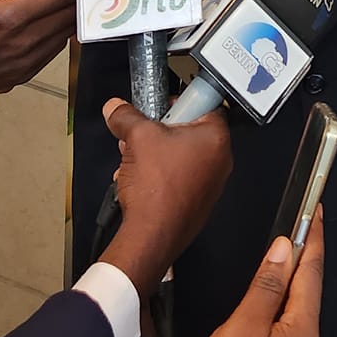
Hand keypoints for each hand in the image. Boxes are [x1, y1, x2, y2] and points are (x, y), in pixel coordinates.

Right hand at [100, 98, 233, 295]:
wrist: (151, 235)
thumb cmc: (155, 187)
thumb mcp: (137, 137)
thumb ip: (126, 117)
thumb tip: (116, 108)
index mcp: (216, 139)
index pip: (206, 105)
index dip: (181, 101)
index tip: (163, 106)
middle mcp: (220, 161)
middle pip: (189, 131)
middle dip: (160, 131)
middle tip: (142, 134)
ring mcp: (211, 184)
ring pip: (180, 155)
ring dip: (155, 153)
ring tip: (133, 159)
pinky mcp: (197, 202)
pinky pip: (179, 177)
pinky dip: (159, 174)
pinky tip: (138, 179)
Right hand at [195, 215, 324, 336]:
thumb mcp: (244, 327)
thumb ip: (264, 288)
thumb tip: (282, 250)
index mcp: (303, 331)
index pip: (312, 270)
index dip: (313, 237)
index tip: (316, 212)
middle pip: (308, 286)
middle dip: (307, 252)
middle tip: (308, 223)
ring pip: (296, 302)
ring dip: (292, 273)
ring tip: (293, 248)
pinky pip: (285, 317)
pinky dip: (281, 295)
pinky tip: (274, 290)